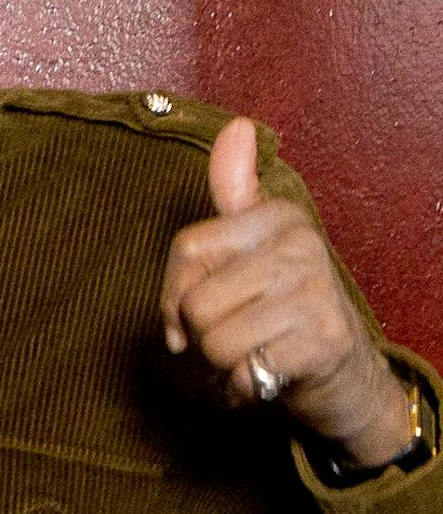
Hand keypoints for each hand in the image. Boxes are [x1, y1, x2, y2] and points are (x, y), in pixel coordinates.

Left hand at [161, 117, 407, 464]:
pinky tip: (268, 373)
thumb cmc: (279, 304)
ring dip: (221, 363)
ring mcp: (317, 291)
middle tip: (234, 332)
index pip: (187, 249)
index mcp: (278, 215)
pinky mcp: (325, 341)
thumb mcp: (253, 243)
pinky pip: (244, 372)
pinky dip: (244, 387)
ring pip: (214, 341)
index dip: (172, 293)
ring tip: (250, 351)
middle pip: (195, 303)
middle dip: (199, 334)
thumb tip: (236, 126)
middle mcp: (303, 244)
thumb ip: (233, 190)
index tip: (189, 310)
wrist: (340, 369)